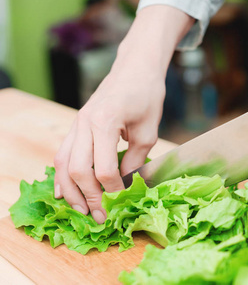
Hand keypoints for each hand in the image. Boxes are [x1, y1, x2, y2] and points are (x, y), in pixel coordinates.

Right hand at [53, 6, 193, 223]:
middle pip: (78, 170)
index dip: (113, 188)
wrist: (135, 69)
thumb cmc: (146, 96)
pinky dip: (62, 174)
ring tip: (80, 210)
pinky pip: (63, 153)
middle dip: (89, 196)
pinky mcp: (76, 125)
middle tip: (100, 215)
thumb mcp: (148, 131)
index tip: (123, 196)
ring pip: (64, 164)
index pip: (104, 168)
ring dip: (71, 190)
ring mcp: (77, 123)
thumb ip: (135, 159)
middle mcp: (85, 123)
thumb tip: (125, 185)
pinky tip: (64, 191)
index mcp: (106, 122)